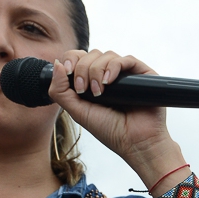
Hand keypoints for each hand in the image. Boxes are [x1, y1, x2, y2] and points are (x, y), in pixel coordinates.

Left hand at [49, 50, 186, 194]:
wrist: (136, 142)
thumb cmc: (110, 131)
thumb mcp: (77, 112)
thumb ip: (60, 91)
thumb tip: (56, 64)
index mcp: (92, 82)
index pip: (78, 59)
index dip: (71, 60)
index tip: (68, 72)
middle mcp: (108, 76)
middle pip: (90, 55)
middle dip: (82, 69)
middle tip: (84, 89)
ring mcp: (125, 74)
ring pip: (106, 55)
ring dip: (97, 70)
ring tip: (99, 92)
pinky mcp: (142, 74)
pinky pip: (126, 59)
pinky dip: (113, 67)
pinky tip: (109, 82)